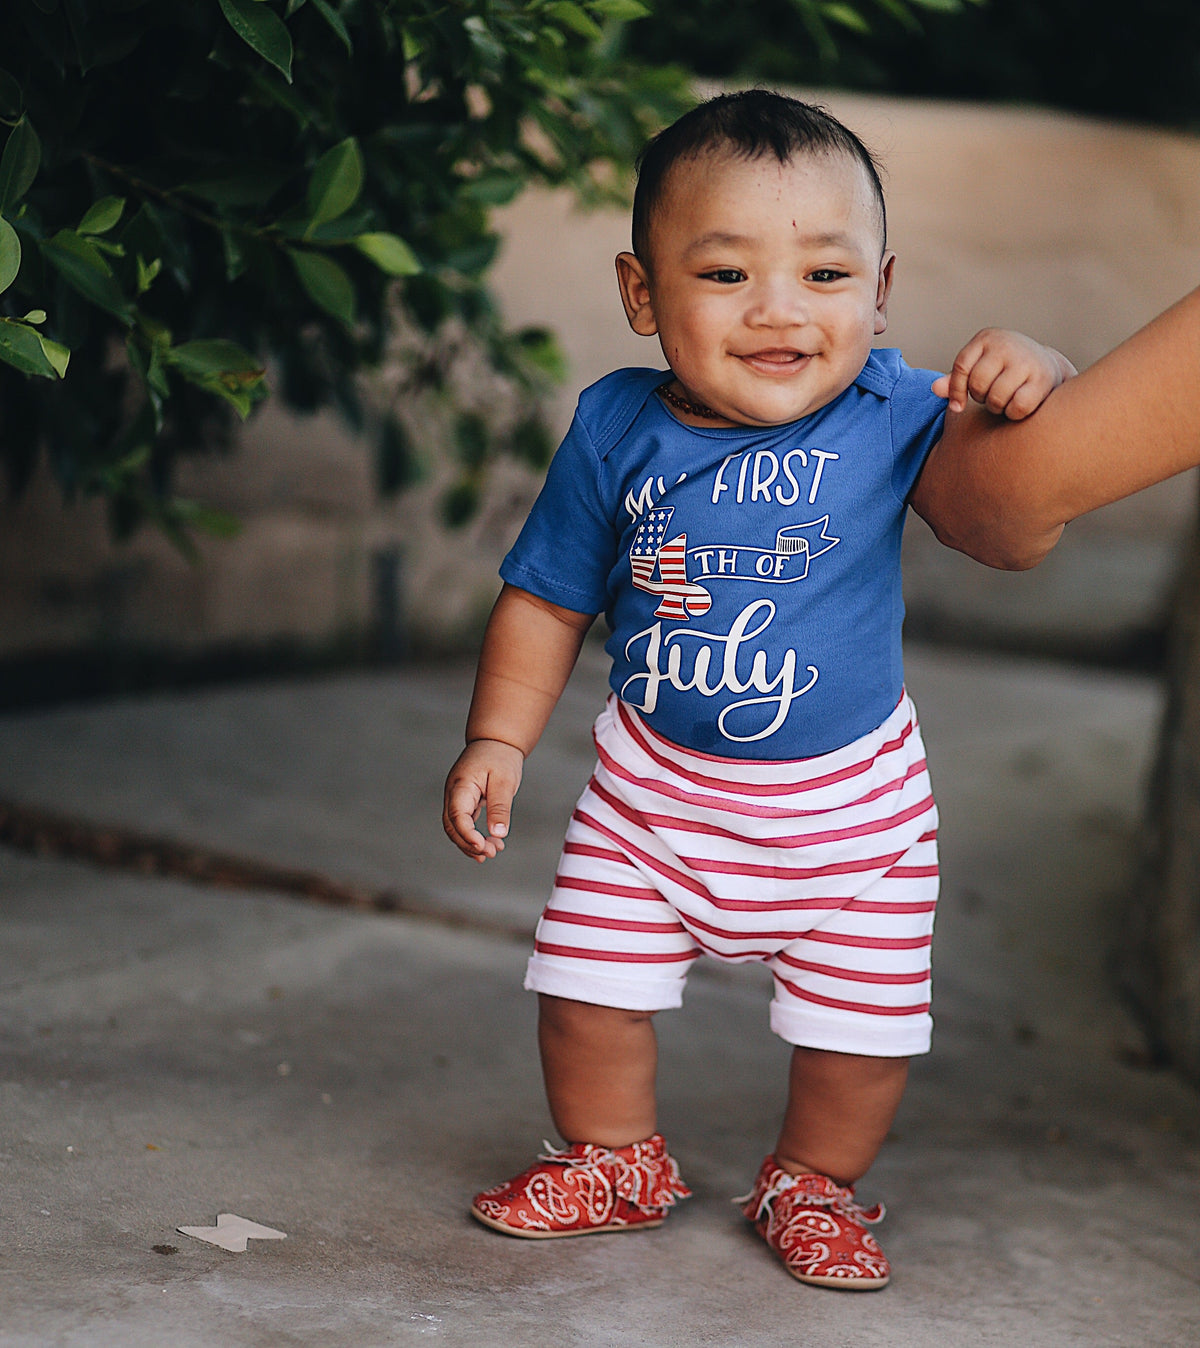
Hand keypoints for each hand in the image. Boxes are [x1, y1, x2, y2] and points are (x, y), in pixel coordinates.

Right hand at [442, 738, 524, 861]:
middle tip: (490, 853)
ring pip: (456, 827)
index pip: (456, 815)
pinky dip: (474, 835)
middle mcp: (454, 793)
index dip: (467, 834)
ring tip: (493, 851)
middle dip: (468, 844)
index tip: (482, 846)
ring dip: (471, 842)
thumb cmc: (500, 757)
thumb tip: (498, 833)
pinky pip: (464, 822)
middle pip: (452, 826)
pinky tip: (489, 843)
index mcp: (461, 785)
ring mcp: (457, 797)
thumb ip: (500, 807)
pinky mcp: (464, 801)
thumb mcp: (504, 781)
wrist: (496, 740)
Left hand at [932, 329, 1076, 419]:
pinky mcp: (1043, 379)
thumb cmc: (1003, 368)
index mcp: (987, 338)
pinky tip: (1018, 406)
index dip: (956, 390)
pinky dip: (1013, 413)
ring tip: (1004, 398)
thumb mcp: (978, 366)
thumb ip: (957, 378)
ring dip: (996, 407)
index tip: (957, 406)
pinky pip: (1017, 407)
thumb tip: (934, 388)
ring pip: (996, 398)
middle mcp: (1007, 345)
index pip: (961, 367)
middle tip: (991, 394)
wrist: (1047, 365)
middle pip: (977, 385)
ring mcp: (1026, 361)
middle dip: (980, 397)